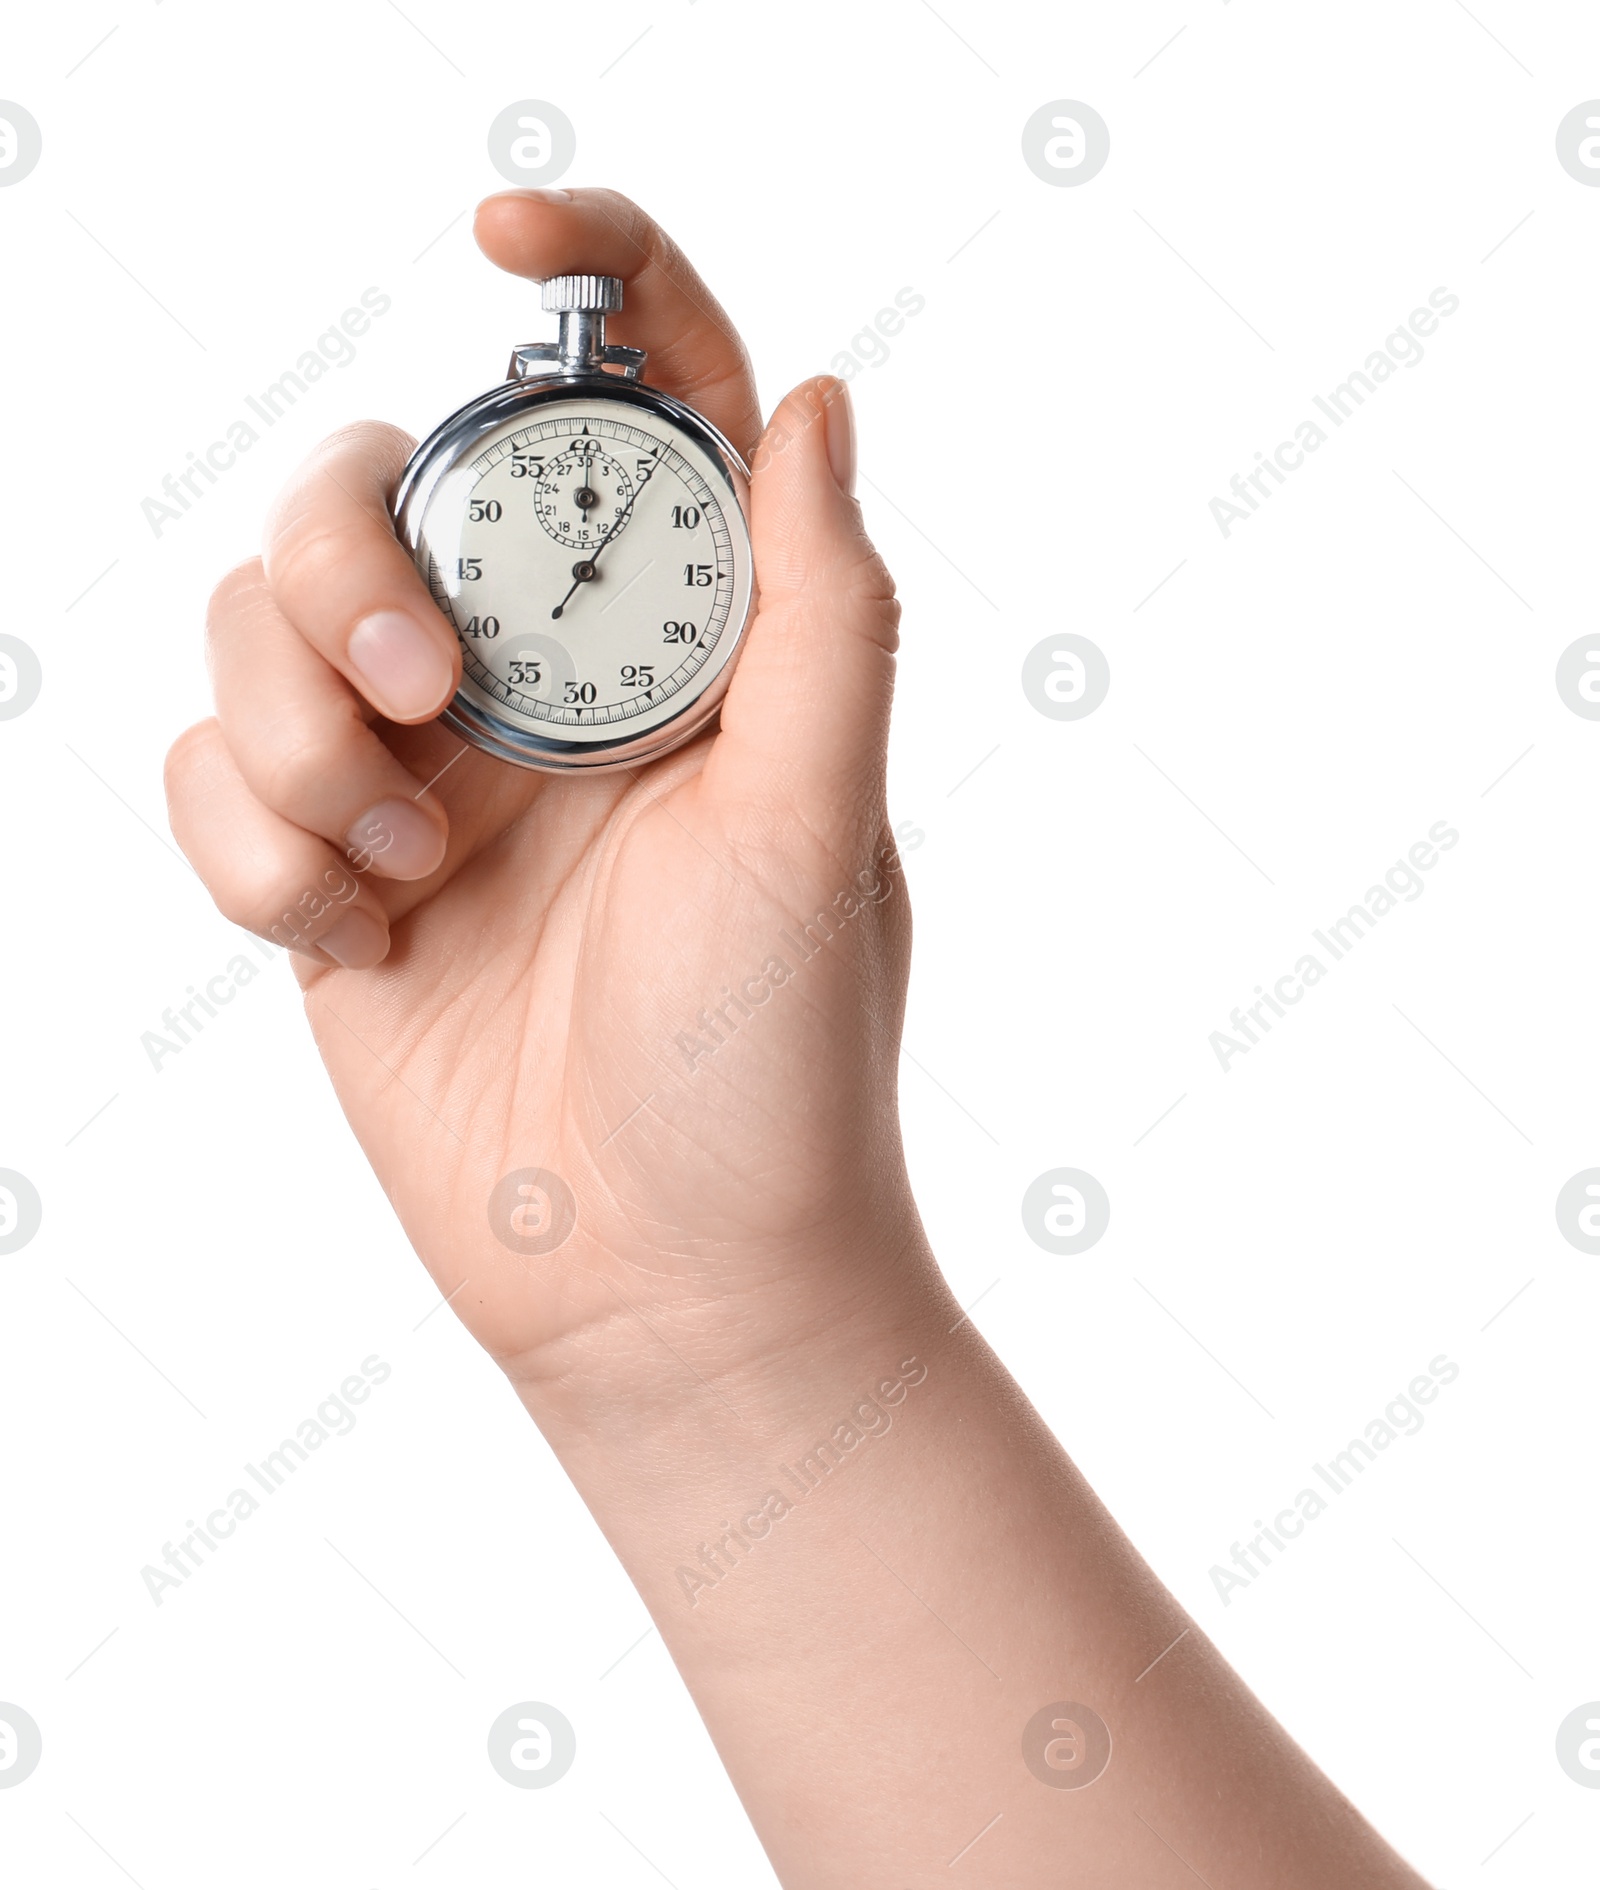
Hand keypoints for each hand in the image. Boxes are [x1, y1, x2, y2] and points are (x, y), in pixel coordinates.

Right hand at [164, 189, 915, 1387]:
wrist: (664, 1280)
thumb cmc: (772, 1067)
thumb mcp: (818, 825)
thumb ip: (825, 609)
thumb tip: (817, 400)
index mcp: (687, 641)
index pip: (642, 392)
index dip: (585, 263)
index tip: (500, 222)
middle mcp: (547, 681)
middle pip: (384, 480)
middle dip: (354, 554)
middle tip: (416, 681)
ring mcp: (425, 774)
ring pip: (261, 618)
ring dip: (293, 725)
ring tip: (398, 863)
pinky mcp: (328, 870)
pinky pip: (206, 774)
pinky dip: (249, 841)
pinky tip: (351, 931)